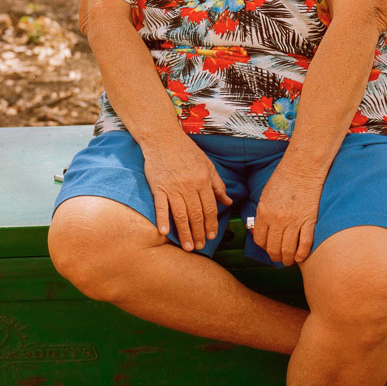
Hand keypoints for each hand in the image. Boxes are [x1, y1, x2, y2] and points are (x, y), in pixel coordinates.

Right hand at [142, 136, 230, 251]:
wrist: (163, 138)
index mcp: (203, 181)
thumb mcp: (207, 165)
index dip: (211, 224)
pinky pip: (161, 205)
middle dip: (199, 232)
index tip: (211, 236)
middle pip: (196, 214)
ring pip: (180, 214)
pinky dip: (162, 219)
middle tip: (200, 246)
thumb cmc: (186, 151)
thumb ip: (218, 185)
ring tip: (187, 246)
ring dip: (185, 232)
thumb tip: (228, 202)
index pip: (209, 207)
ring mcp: (172, 187)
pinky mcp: (158, 186)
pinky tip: (165, 232)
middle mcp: (189, 186)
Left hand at [252, 164, 323, 265]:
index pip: (260, 239)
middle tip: (278, 258)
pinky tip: (300, 257)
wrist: (302, 168)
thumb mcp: (266, 195)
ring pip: (288, 249)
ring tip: (288, 261)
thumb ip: (264, 213)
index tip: (267, 248)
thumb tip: (263, 229)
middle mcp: (278, 220)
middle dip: (275, 256)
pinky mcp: (309, 221)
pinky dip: (302, 254)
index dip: (263, 247)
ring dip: (287, 259)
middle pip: (274, 248)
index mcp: (264, 213)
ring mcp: (294, 222)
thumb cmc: (283, 178)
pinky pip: (305, 244)